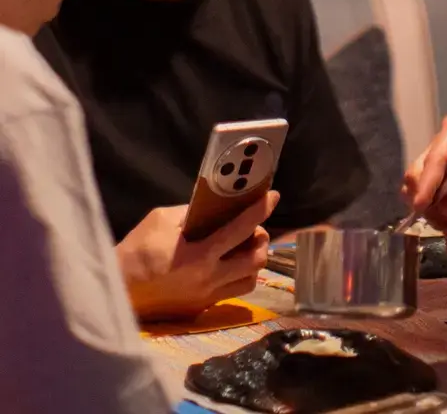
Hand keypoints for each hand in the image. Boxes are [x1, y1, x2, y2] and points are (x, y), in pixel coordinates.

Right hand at [116, 191, 279, 321]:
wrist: (115, 292)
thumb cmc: (135, 252)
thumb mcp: (160, 220)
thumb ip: (191, 213)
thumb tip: (213, 208)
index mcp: (200, 255)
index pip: (242, 229)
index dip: (261, 210)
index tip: (273, 197)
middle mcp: (210, 279)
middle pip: (256, 258)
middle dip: (261, 238)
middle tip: (253, 226)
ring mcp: (207, 297)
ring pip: (251, 278)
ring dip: (254, 259)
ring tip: (244, 247)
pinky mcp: (202, 309)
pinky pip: (234, 292)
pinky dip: (241, 276)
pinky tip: (230, 265)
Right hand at [402, 107, 446, 228]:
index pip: (435, 158)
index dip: (427, 184)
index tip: (421, 207)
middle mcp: (445, 141)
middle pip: (419, 170)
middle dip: (426, 196)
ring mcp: (446, 157)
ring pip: (422, 183)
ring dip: (430, 203)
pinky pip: (435, 191)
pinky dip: (437, 206)